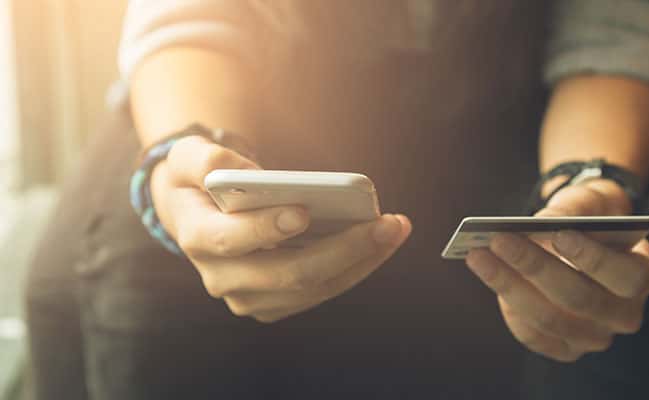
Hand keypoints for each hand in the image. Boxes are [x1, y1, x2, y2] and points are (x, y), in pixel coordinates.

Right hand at [149, 135, 412, 321]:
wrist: (198, 212)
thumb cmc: (199, 179)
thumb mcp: (188, 155)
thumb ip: (207, 159)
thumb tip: (250, 174)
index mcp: (197, 237)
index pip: (231, 240)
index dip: (267, 229)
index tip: (305, 210)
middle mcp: (222, 278)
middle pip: (289, 274)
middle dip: (343, 249)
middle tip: (385, 223)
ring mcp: (251, 296)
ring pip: (314, 288)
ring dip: (361, 260)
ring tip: (395, 229)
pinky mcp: (277, 302)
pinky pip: (323, 290)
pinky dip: (357, 266)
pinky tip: (383, 240)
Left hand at [464, 179, 648, 361]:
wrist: (582, 238)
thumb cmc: (587, 217)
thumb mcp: (586, 202)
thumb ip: (568, 210)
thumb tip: (534, 225)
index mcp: (644, 275)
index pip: (627, 276)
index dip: (594, 258)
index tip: (560, 234)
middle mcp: (626, 314)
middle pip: (580, 299)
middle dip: (535, 266)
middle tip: (499, 239)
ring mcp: (596, 337)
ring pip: (550, 319)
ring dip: (508, 285)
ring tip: (478, 255)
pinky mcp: (565, 349)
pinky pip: (533, 335)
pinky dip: (508, 306)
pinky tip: (488, 275)